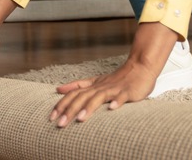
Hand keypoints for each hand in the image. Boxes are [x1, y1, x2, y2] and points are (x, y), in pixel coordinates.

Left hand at [49, 21, 177, 127]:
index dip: (62, 105)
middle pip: (83, 97)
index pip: (73, 95)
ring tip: (80, 119)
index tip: (51, 117)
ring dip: (90, 107)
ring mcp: (114, 89)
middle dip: (70, 110)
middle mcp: (101, 87)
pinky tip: (112, 108)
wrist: (139, 68)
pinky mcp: (128, 92)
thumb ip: (77, 85)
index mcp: (93, 86)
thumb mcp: (95, 81)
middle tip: (60, 124)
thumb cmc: (117, 79)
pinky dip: (117, 101)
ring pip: (99, 97)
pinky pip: (122, 96)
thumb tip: (58, 89)